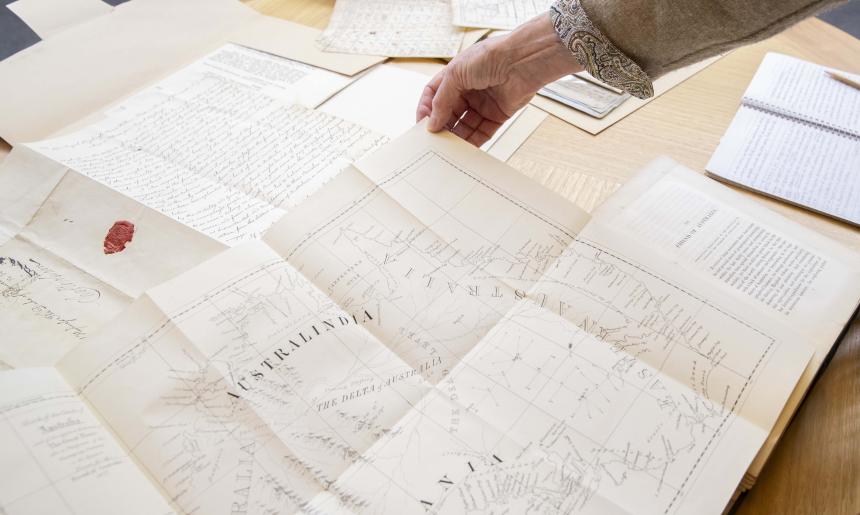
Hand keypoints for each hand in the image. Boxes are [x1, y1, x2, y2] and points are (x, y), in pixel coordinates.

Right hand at [416, 15, 582, 145]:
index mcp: (455, 75)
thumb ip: (442, 100)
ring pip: (464, 125)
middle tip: (434, 140)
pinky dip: (473, 141)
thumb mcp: (456, 74)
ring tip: (448, 147)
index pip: (434, 95)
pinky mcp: (498, 115)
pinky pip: (482, 132)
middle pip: (449, 113)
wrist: (522, 61)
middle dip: (441, 126)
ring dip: (456, 136)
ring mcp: (483, 103)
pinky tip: (465, 149)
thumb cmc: (490, 57)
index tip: (422, 125)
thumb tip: (432, 122)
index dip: (426, 109)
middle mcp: (468, 90)